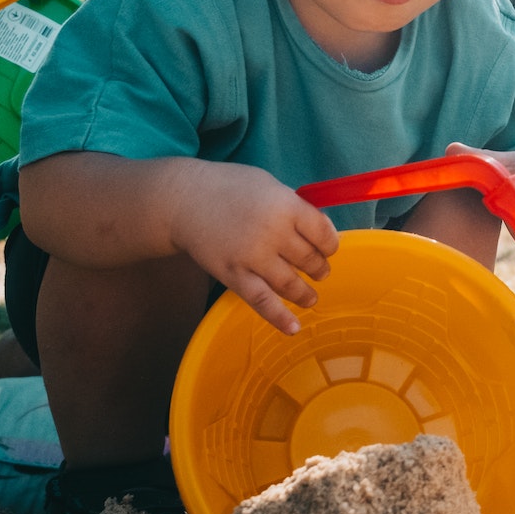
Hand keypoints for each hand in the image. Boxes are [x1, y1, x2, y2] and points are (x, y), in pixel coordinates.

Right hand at [165, 163, 338, 333]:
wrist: (184, 201)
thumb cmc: (229, 188)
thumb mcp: (269, 185)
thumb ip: (295, 206)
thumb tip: (321, 228)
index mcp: (286, 205)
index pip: (323, 233)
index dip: (330, 244)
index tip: (328, 248)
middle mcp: (273, 232)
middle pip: (310, 259)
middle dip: (319, 268)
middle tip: (319, 271)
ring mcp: (253, 257)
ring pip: (291, 284)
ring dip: (305, 294)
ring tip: (310, 297)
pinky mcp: (234, 276)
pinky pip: (262, 302)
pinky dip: (279, 317)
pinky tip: (294, 328)